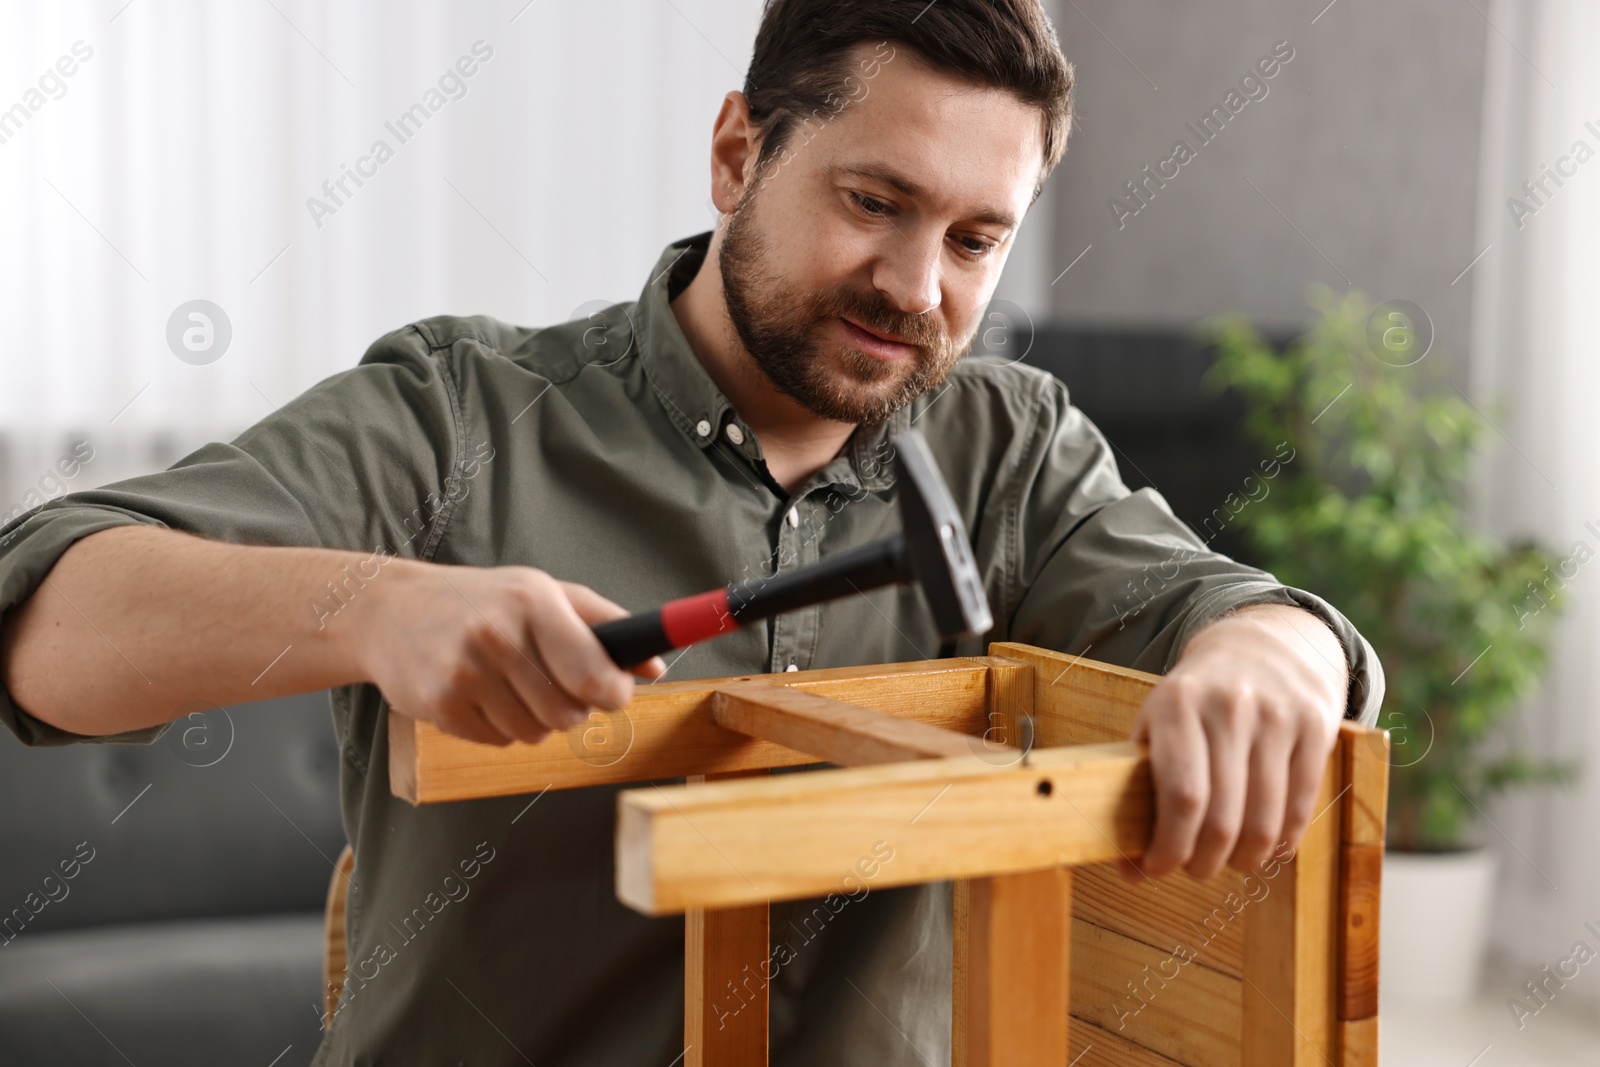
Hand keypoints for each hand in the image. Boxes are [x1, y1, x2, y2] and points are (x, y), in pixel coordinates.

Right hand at [344, 560, 665, 745]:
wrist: (389, 610)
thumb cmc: (482, 600)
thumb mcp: (545, 592)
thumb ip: (605, 626)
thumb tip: (654, 666)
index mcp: (534, 603)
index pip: (594, 674)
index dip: (613, 693)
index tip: (612, 692)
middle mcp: (499, 636)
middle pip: (569, 714)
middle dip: (571, 706)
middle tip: (553, 683)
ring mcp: (465, 674)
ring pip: (535, 734)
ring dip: (535, 719)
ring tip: (512, 685)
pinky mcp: (441, 706)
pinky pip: (498, 741)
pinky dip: (499, 727)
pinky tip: (480, 694)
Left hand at [1127, 603, 1346, 880]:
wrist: (1264, 643)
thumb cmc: (1198, 699)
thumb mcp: (1159, 719)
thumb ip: (1140, 786)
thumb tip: (1127, 867)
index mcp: (1176, 705)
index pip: (1180, 797)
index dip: (1169, 847)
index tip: (1156, 869)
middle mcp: (1227, 708)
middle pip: (1222, 817)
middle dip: (1204, 861)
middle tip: (1195, 869)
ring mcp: (1276, 716)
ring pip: (1264, 820)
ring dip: (1245, 859)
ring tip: (1231, 862)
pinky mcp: (1316, 726)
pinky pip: (1301, 805)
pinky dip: (1283, 841)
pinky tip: (1266, 848)